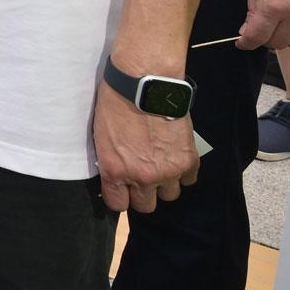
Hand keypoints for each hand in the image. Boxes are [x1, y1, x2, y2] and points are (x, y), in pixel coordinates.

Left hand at [93, 81, 199, 213]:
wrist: (145, 84)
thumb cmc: (115, 103)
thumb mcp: (101, 137)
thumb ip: (110, 162)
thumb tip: (116, 176)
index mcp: (115, 171)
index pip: (118, 205)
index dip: (120, 196)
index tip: (122, 188)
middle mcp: (142, 177)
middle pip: (146, 206)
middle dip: (142, 193)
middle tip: (142, 175)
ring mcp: (168, 171)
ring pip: (169, 195)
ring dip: (165, 183)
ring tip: (160, 163)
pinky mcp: (188, 161)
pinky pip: (189, 180)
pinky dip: (183, 172)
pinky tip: (175, 157)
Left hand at [240, 0, 289, 50]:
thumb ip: (251, 11)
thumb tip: (247, 32)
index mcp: (272, 5)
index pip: (258, 36)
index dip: (246, 43)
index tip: (242, 43)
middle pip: (277, 43)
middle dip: (264, 39)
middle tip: (261, 29)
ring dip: (284, 38)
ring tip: (278, 26)